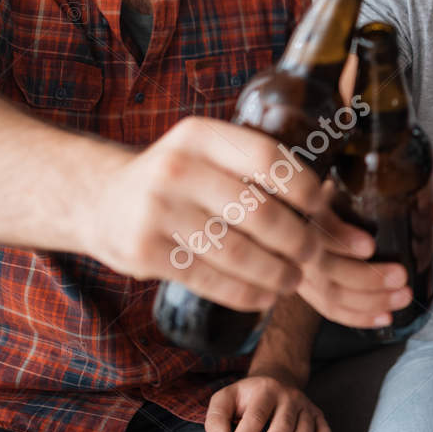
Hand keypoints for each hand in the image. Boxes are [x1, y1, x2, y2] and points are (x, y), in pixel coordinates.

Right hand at [84, 116, 390, 318]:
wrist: (102, 198)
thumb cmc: (178, 176)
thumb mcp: (207, 152)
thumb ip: (251, 166)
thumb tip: (330, 197)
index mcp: (201, 135)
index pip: (267, 158)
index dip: (303, 186)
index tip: (322, 206)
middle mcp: (178, 169)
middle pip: (258, 212)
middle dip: (296, 239)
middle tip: (312, 254)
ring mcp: (158, 212)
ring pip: (237, 252)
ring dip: (275, 272)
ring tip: (293, 280)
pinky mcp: (145, 253)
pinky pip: (209, 279)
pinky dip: (245, 292)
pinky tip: (264, 296)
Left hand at [204, 372, 329, 431]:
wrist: (277, 378)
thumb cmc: (247, 397)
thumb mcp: (225, 399)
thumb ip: (216, 420)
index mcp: (264, 390)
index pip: (254, 419)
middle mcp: (288, 396)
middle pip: (281, 426)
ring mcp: (305, 406)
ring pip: (303, 431)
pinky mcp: (318, 416)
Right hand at [295, 178, 432, 328]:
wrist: (345, 206)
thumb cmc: (374, 196)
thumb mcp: (401, 189)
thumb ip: (425, 197)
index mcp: (319, 202)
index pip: (318, 220)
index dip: (340, 236)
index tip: (370, 246)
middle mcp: (303, 236)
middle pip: (324, 265)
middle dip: (365, 277)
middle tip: (401, 277)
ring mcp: (302, 264)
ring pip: (328, 292)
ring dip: (367, 301)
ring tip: (401, 297)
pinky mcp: (310, 287)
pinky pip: (329, 309)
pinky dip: (356, 317)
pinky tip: (384, 318)